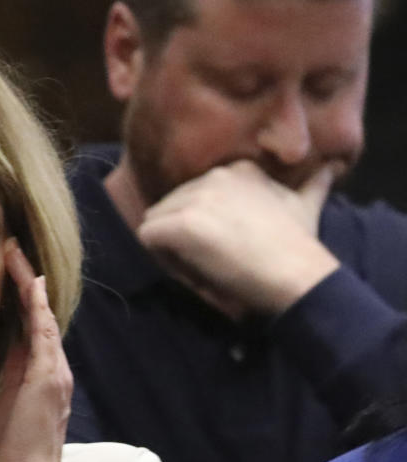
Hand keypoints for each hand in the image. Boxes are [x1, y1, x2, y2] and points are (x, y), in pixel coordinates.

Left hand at [0, 239, 71, 461]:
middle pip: (39, 313)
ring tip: (14, 255)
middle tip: (11, 249)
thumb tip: (5, 349)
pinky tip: (30, 285)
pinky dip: (37, 308)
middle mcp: (56, 367)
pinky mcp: (48, 378)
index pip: (32, 325)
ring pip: (42, 316)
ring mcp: (55, 371)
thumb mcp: (9, 403)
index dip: (22, 297)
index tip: (9, 271)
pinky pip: (43, 334)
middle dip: (26, 280)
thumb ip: (12, 375)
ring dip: (28, 284)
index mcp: (44, 374)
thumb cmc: (17, 448)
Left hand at [137, 160, 340, 317]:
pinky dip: (162, 259)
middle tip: (209, 261)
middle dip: (180, 234)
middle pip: (172, 207)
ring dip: (170, 247)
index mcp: (238, 170)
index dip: (201, 224)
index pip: (195, 195)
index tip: (224, 246)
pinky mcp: (180, 224)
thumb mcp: (306, 205)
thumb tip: (332, 168)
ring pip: (157, 222)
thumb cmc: (301, 247)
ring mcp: (195, 199)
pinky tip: (191, 271)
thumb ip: (312, 185)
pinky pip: (148, 239)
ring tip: (203, 267)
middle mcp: (213, 176)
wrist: (298, 274)